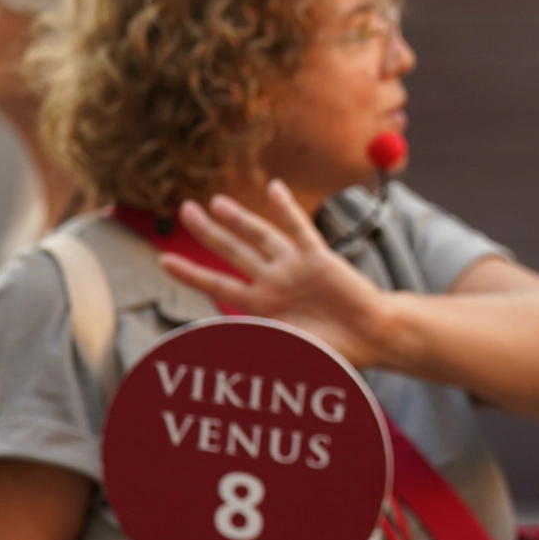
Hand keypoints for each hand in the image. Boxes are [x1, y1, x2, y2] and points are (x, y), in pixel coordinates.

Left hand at [163, 182, 398, 367]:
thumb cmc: (333, 350)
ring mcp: (295, 267)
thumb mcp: (284, 351)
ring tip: (215, 202)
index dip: (192, 273)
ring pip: (261, 237)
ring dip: (239, 219)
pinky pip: (299, 229)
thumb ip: (251, 346)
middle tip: (185, 211)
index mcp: (263, 305)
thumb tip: (213, 346)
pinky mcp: (319, 258)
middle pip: (234, 251)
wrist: (373, 338)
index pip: (219, 284)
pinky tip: (273, 188)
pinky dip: (286, 208)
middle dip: (208, 232)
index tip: (165, 261)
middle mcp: (275, 281)